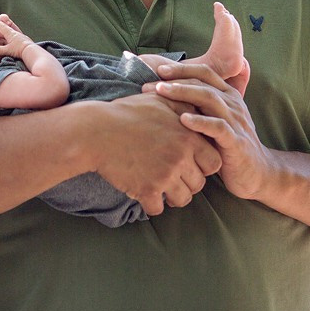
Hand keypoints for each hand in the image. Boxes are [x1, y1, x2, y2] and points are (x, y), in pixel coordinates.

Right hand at [0, 14, 34, 57]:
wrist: (31, 51)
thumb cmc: (19, 49)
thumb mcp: (8, 50)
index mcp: (10, 33)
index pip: (0, 26)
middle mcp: (13, 33)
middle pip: (4, 28)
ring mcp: (18, 36)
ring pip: (7, 32)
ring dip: (1, 31)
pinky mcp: (21, 40)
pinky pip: (12, 36)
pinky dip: (6, 36)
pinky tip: (6, 38)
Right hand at [78, 94, 221, 216]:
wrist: (95, 131)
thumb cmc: (126, 113)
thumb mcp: (159, 101)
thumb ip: (184, 104)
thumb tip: (198, 104)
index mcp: (188, 136)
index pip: (214, 162)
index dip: (202, 165)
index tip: (188, 162)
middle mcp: (181, 157)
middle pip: (199, 183)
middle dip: (187, 182)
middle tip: (172, 177)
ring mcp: (164, 176)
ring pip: (182, 199)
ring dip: (172, 196)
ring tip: (160, 188)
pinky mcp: (146, 190)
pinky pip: (158, 209)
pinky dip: (151, 205)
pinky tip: (143, 194)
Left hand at [151, 59, 271, 200]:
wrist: (256, 173)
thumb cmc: (226, 146)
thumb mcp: (213, 121)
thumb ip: (198, 107)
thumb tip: (164, 95)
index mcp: (228, 96)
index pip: (205, 72)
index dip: (181, 69)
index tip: (158, 70)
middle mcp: (233, 104)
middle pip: (202, 83)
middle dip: (175, 80)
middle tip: (149, 84)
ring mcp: (236, 121)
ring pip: (210, 99)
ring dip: (183, 93)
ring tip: (161, 92)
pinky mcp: (236, 141)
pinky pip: (218, 127)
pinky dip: (200, 122)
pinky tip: (183, 119)